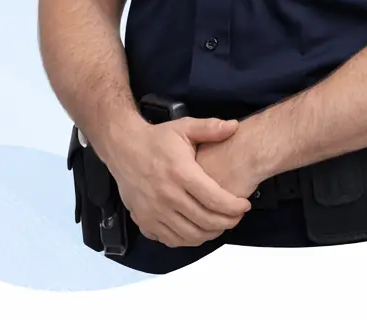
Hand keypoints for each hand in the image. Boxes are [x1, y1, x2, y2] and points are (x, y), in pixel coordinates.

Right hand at [104, 116, 251, 247]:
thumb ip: (210, 128)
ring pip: (191, 235)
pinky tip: (197, 229)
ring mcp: (154, 211)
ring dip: (210, 233)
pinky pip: (172, 240)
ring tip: (220, 223)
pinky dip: (189, 239)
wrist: (123, 147)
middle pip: (206, 221)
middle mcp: (167, 195)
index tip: (244, 205)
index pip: (214, 199)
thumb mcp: (184, 127)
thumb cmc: (155, 139)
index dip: (234, 207)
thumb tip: (234, 126)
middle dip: (227, 222)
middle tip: (236, 217)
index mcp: (180, 173)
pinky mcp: (145, 221)